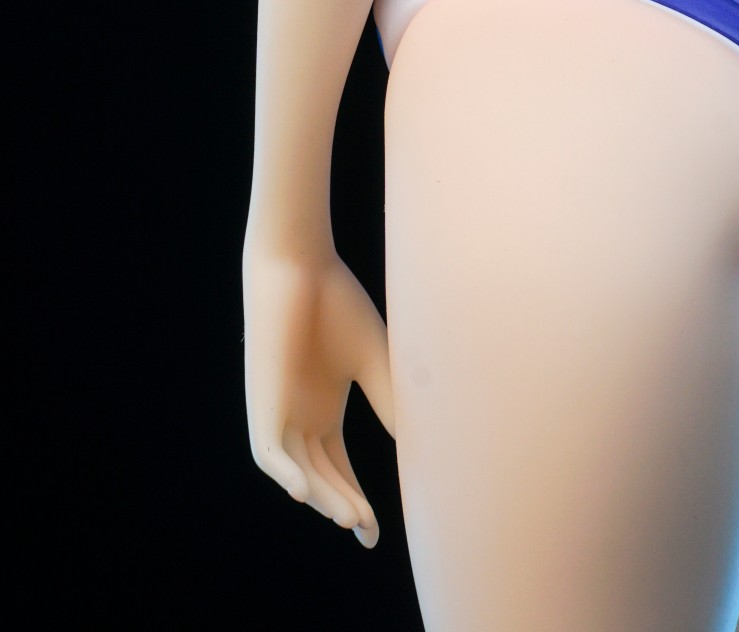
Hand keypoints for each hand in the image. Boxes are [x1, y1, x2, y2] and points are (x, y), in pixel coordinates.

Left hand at [244, 247, 394, 544]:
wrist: (300, 264)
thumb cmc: (338, 305)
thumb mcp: (376, 361)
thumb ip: (391, 403)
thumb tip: (419, 447)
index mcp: (325, 408)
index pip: (340, 467)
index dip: (358, 500)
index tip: (376, 534)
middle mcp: (301, 416)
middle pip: (323, 476)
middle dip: (345, 505)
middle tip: (367, 530)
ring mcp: (279, 412)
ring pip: (298, 471)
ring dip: (322, 495)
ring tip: (350, 516)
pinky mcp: (261, 403)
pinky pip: (267, 451)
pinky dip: (283, 472)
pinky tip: (302, 490)